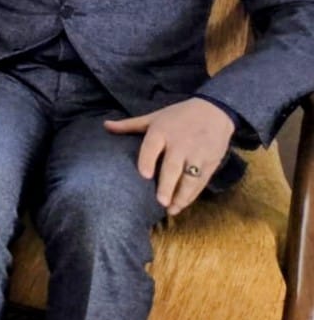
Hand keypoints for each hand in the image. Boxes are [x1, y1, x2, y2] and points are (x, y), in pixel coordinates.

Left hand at [105, 97, 234, 215]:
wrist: (215, 110)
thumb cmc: (179, 116)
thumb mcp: (154, 117)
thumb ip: (130, 125)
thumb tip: (105, 125)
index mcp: (162, 131)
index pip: (153, 146)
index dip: (148, 160)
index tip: (144, 175)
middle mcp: (180, 143)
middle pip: (173, 166)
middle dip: (167, 184)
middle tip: (160, 201)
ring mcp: (197, 154)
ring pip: (190, 177)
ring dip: (182, 195)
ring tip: (171, 209)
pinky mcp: (211, 162)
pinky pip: (201, 181)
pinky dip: (193, 194)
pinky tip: (182, 204)